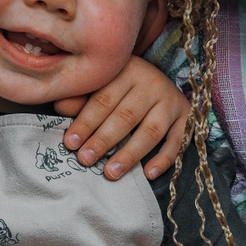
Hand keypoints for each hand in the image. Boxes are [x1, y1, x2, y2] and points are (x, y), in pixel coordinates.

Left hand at [53, 56, 190, 180]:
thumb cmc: (122, 85)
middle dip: (103, 140)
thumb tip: (59, 108)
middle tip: (86, 160)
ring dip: (130, 154)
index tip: (70, 143)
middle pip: (125, 116)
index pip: (103, 99)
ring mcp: (171, 100)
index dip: (85, 122)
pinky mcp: (186, 117)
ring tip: (111, 172)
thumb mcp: (102, 84)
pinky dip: (164, 159)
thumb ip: (82, 97)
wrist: (161, 79)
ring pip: (151, 131)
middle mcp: (151, 83)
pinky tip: (148, 174)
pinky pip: (177, 141)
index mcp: (126, 71)